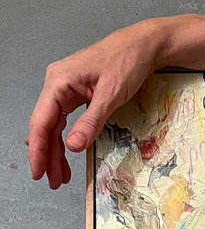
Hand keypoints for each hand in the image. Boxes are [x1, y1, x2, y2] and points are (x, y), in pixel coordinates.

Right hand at [26, 20, 165, 188]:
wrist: (142, 46)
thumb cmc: (126, 62)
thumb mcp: (110, 95)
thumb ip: (90, 122)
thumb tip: (72, 146)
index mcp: (59, 82)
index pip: (41, 122)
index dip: (38, 149)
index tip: (38, 171)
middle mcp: (57, 84)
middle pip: (45, 127)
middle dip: (47, 156)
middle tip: (53, 182)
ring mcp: (66, 89)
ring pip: (55, 126)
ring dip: (56, 151)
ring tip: (60, 176)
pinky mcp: (77, 94)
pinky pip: (65, 120)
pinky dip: (66, 139)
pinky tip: (63, 153)